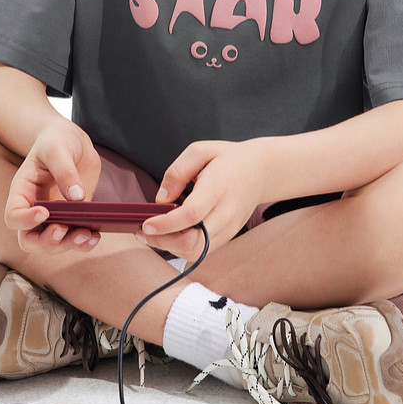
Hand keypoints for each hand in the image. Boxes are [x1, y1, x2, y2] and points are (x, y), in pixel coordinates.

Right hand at [4, 121, 101, 253]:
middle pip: (30, 240)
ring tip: (87, 235)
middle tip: (63, 231)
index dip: (25, 220)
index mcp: (22, 192)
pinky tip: (95, 237)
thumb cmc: (57, 141)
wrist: (72, 142)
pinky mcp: (72, 218)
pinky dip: (84, 243)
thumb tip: (76, 197)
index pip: (13, 216)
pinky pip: (74, 238)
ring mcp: (54, 217)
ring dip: (69, 245)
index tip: (45, 212)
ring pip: (54, 244)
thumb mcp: (58, 149)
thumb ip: (65, 170)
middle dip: (46, 242)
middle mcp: (34, 209)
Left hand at [138, 139, 268, 260]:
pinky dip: (181, 247)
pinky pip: (202, 251)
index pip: (192, 214)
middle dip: (163, 242)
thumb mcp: (199, 151)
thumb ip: (176, 172)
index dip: (166, 224)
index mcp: (218, 188)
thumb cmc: (227, 159)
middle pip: (193, 243)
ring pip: (196, 252)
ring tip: (153, 233)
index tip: (145, 224)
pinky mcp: (227, 236)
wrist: (261, 171)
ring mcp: (229, 228)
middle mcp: (226, 213)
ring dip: (170, 247)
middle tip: (142, 232)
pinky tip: (170, 234)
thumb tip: (160, 199)